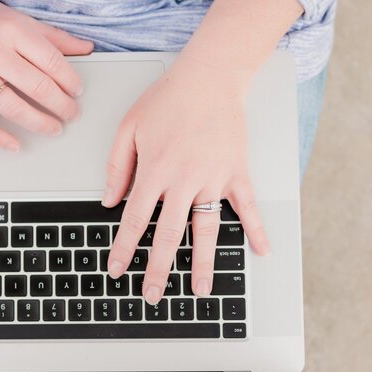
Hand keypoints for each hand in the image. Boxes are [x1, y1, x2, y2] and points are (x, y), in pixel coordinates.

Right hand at [0, 0, 92, 149]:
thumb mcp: (16, 17)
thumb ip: (52, 36)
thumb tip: (86, 49)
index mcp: (11, 30)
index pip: (53, 63)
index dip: (71, 82)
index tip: (77, 92)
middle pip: (38, 87)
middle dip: (62, 106)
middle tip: (71, 114)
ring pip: (13, 108)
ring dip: (39, 123)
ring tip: (53, 128)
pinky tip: (14, 145)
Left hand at [102, 64, 270, 304]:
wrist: (209, 76)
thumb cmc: (167, 99)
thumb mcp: (129, 128)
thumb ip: (117, 167)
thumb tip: (109, 201)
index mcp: (155, 172)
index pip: (135, 220)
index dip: (124, 248)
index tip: (117, 269)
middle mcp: (184, 182)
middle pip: (169, 235)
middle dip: (158, 269)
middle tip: (152, 295)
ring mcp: (213, 179)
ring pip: (206, 230)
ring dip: (203, 264)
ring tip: (201, 292)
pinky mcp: (237, 173)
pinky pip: (247, 207)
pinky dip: (256, 230)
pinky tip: (262, 252)